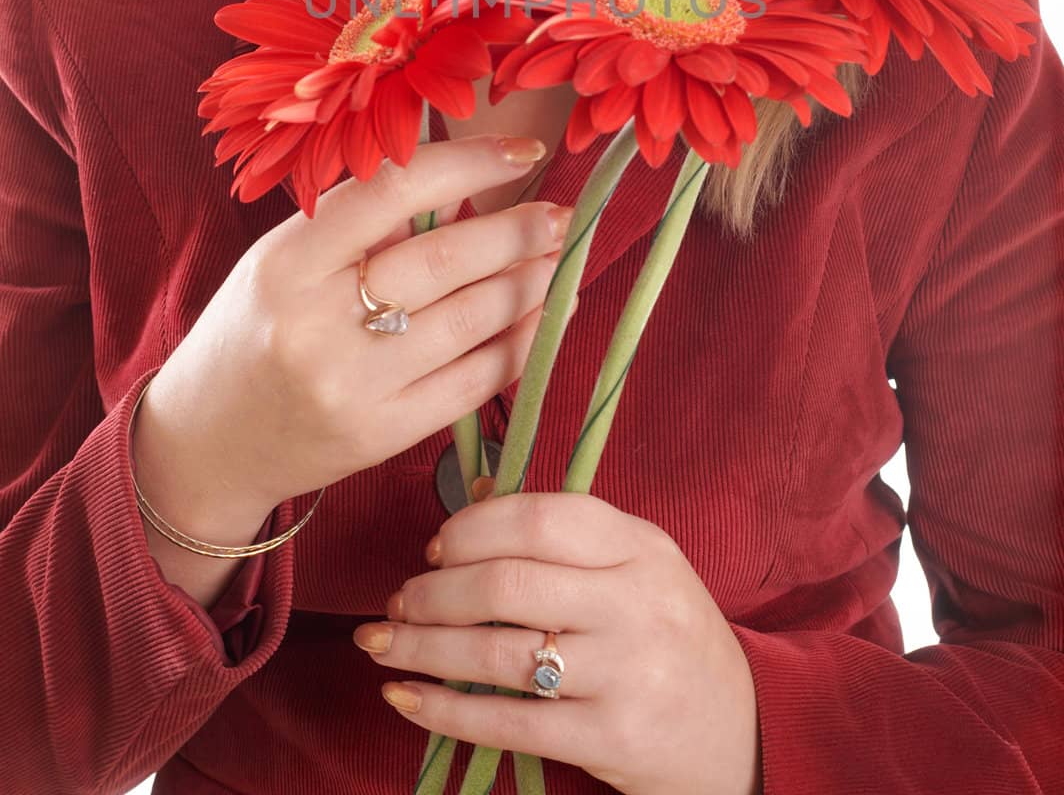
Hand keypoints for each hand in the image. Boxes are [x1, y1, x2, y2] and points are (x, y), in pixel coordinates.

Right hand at [136, 135, 573, 516]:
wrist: (208, 443)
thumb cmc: (253, 331)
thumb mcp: (281, 261)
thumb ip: (359, 225)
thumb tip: (462, 179)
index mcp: (286, 264)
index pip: (390, 194)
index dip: (467, 165)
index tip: (523, 152)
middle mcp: (315, 325)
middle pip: (443, 262)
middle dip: (517, 231)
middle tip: (561, 214)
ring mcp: (352, 387)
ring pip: (469, 321)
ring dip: (531, 284)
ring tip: (561, 258)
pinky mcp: (382, 437)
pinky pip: (473, 382)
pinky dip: (521, 344)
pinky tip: (545, 316)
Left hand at [354, 491, 762, 794]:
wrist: (741, 731)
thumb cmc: (669, 636)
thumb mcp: (637, 566)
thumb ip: (564, 532)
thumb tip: (474, 490)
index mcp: (641, 547)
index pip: (541, 518)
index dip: (472, 528)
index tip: (434, 546)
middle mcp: (636, 603)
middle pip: (507, 585)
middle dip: (433, 592)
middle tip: (397, 601)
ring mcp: (626, 673)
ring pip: (498, 654)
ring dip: (423, 648)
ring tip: (383, 645)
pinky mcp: (610, 739)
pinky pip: (507, 722)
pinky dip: (443, 710)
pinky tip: (405, 697)